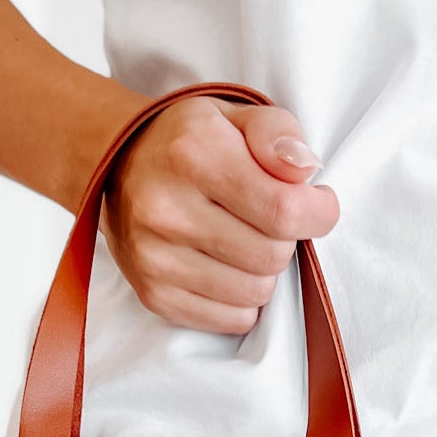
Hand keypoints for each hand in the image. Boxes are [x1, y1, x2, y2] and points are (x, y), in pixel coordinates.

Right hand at [101, 95, 339, 333]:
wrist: (118, 167)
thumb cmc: (191, 143)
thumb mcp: (235, 116)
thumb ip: (277, 134)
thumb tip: (305, 172)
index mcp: (195, 153)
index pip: (284, 209)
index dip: (318, 214)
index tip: (318, 206)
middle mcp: (167, 208)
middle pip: (272, 255)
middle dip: (285, 240)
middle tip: (270, 221)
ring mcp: (156, 257)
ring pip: (255, 292)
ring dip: (264, 271)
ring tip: (247, 243)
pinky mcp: (154, 295)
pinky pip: (231, 319)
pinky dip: (242, 300)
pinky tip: (227, 268)